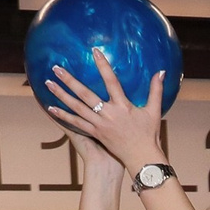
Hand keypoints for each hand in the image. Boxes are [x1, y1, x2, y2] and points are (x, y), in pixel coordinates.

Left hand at [41, 56, 168, 174]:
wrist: (142, 158)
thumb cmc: (149, 135)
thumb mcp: (155, 111)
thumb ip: (156, 90)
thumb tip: (161, 72)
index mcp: (123, 106)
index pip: (111, 81)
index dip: (103, 65)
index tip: (94, 52)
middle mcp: (108, 114)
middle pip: (85, 93)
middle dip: (69, 80)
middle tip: (56, 68)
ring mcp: (100, 124)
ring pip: (76, 107)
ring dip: (61, 94)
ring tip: (48, 83)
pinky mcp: (95, 134)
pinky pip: (76, 123)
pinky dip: (63, 115)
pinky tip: (50, 107)